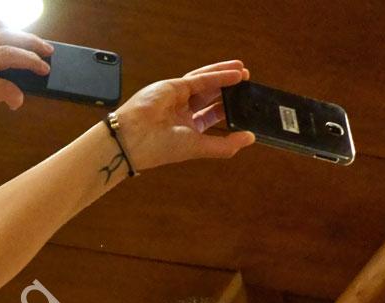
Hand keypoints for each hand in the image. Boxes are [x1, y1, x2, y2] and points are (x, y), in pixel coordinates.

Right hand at [0, 15, 52, 146]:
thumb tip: (7, 70)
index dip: (13, 26)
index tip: (26, 34)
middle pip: (6, 34)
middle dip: (31, 41)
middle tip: (46, 50)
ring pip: (9, 53)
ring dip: (31, 60)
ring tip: (43, 69)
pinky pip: (5, 87)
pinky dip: (15, 95)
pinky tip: (16, 102)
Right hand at [109, 60, 255, 170]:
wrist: (134, 138)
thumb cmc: (160, 147)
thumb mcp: (199, 147)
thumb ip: (225, 145)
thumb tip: (250, 138)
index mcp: (187, 129)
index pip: (212, 116)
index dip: (230, 110)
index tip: (247, 106)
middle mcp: (183, 112)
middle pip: (212, 98)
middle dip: (230, 91)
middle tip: (249, 85)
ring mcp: (178, 98)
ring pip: (207, 84)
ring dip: (226, 77)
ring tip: (245, 73)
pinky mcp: (175, 86)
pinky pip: (200, 79)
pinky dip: (218, 75)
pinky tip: (235, 74)